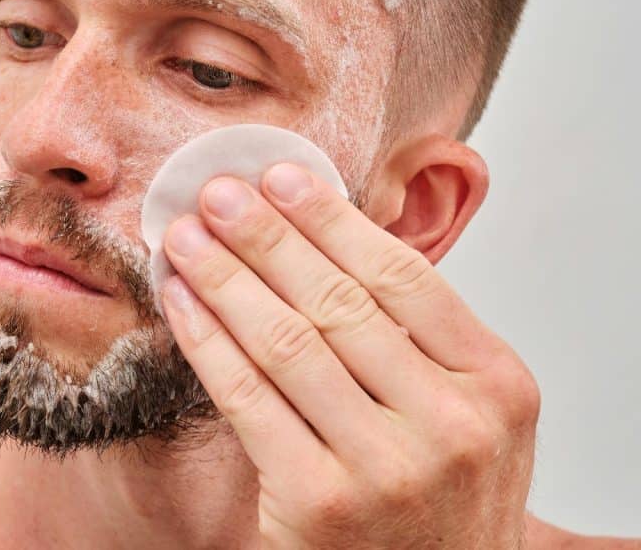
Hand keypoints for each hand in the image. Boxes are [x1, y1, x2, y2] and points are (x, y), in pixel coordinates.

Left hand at [161, 163, 539, 548]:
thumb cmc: (440, 497)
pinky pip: (246, 398)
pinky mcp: (319, 502)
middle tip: (218, 193)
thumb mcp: (467, 413)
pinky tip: (181, 301)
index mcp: (498, 384)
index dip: (333, 220)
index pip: (404, 278)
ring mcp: (387, 468)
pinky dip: (207, 340)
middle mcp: (453, 424)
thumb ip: (418, 339)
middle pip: (339, 301)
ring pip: (287, 342)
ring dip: (225, 278)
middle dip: (266, 237)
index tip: (281, 178)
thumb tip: (320, 236)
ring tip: (186, 237)